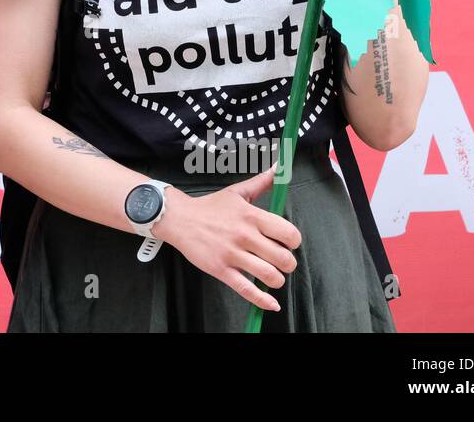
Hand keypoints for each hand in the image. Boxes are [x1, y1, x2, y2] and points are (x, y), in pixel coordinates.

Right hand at [155, 167, 300, 312]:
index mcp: (251, 216)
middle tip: (282, 263)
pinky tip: (272, 304)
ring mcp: (232, 254)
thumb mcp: (236, 193)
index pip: (288, 233)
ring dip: (277, 280)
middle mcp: (244, 235)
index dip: (294, 242)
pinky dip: (263, 300)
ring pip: (269, 276)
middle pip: (283, 258)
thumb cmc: (209, 207)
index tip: (288, 244)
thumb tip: (276, 169)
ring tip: (273, 276)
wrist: (179, 219)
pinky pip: (247, 289)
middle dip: (288, 264)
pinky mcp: (221, 269)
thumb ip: (260, 183)